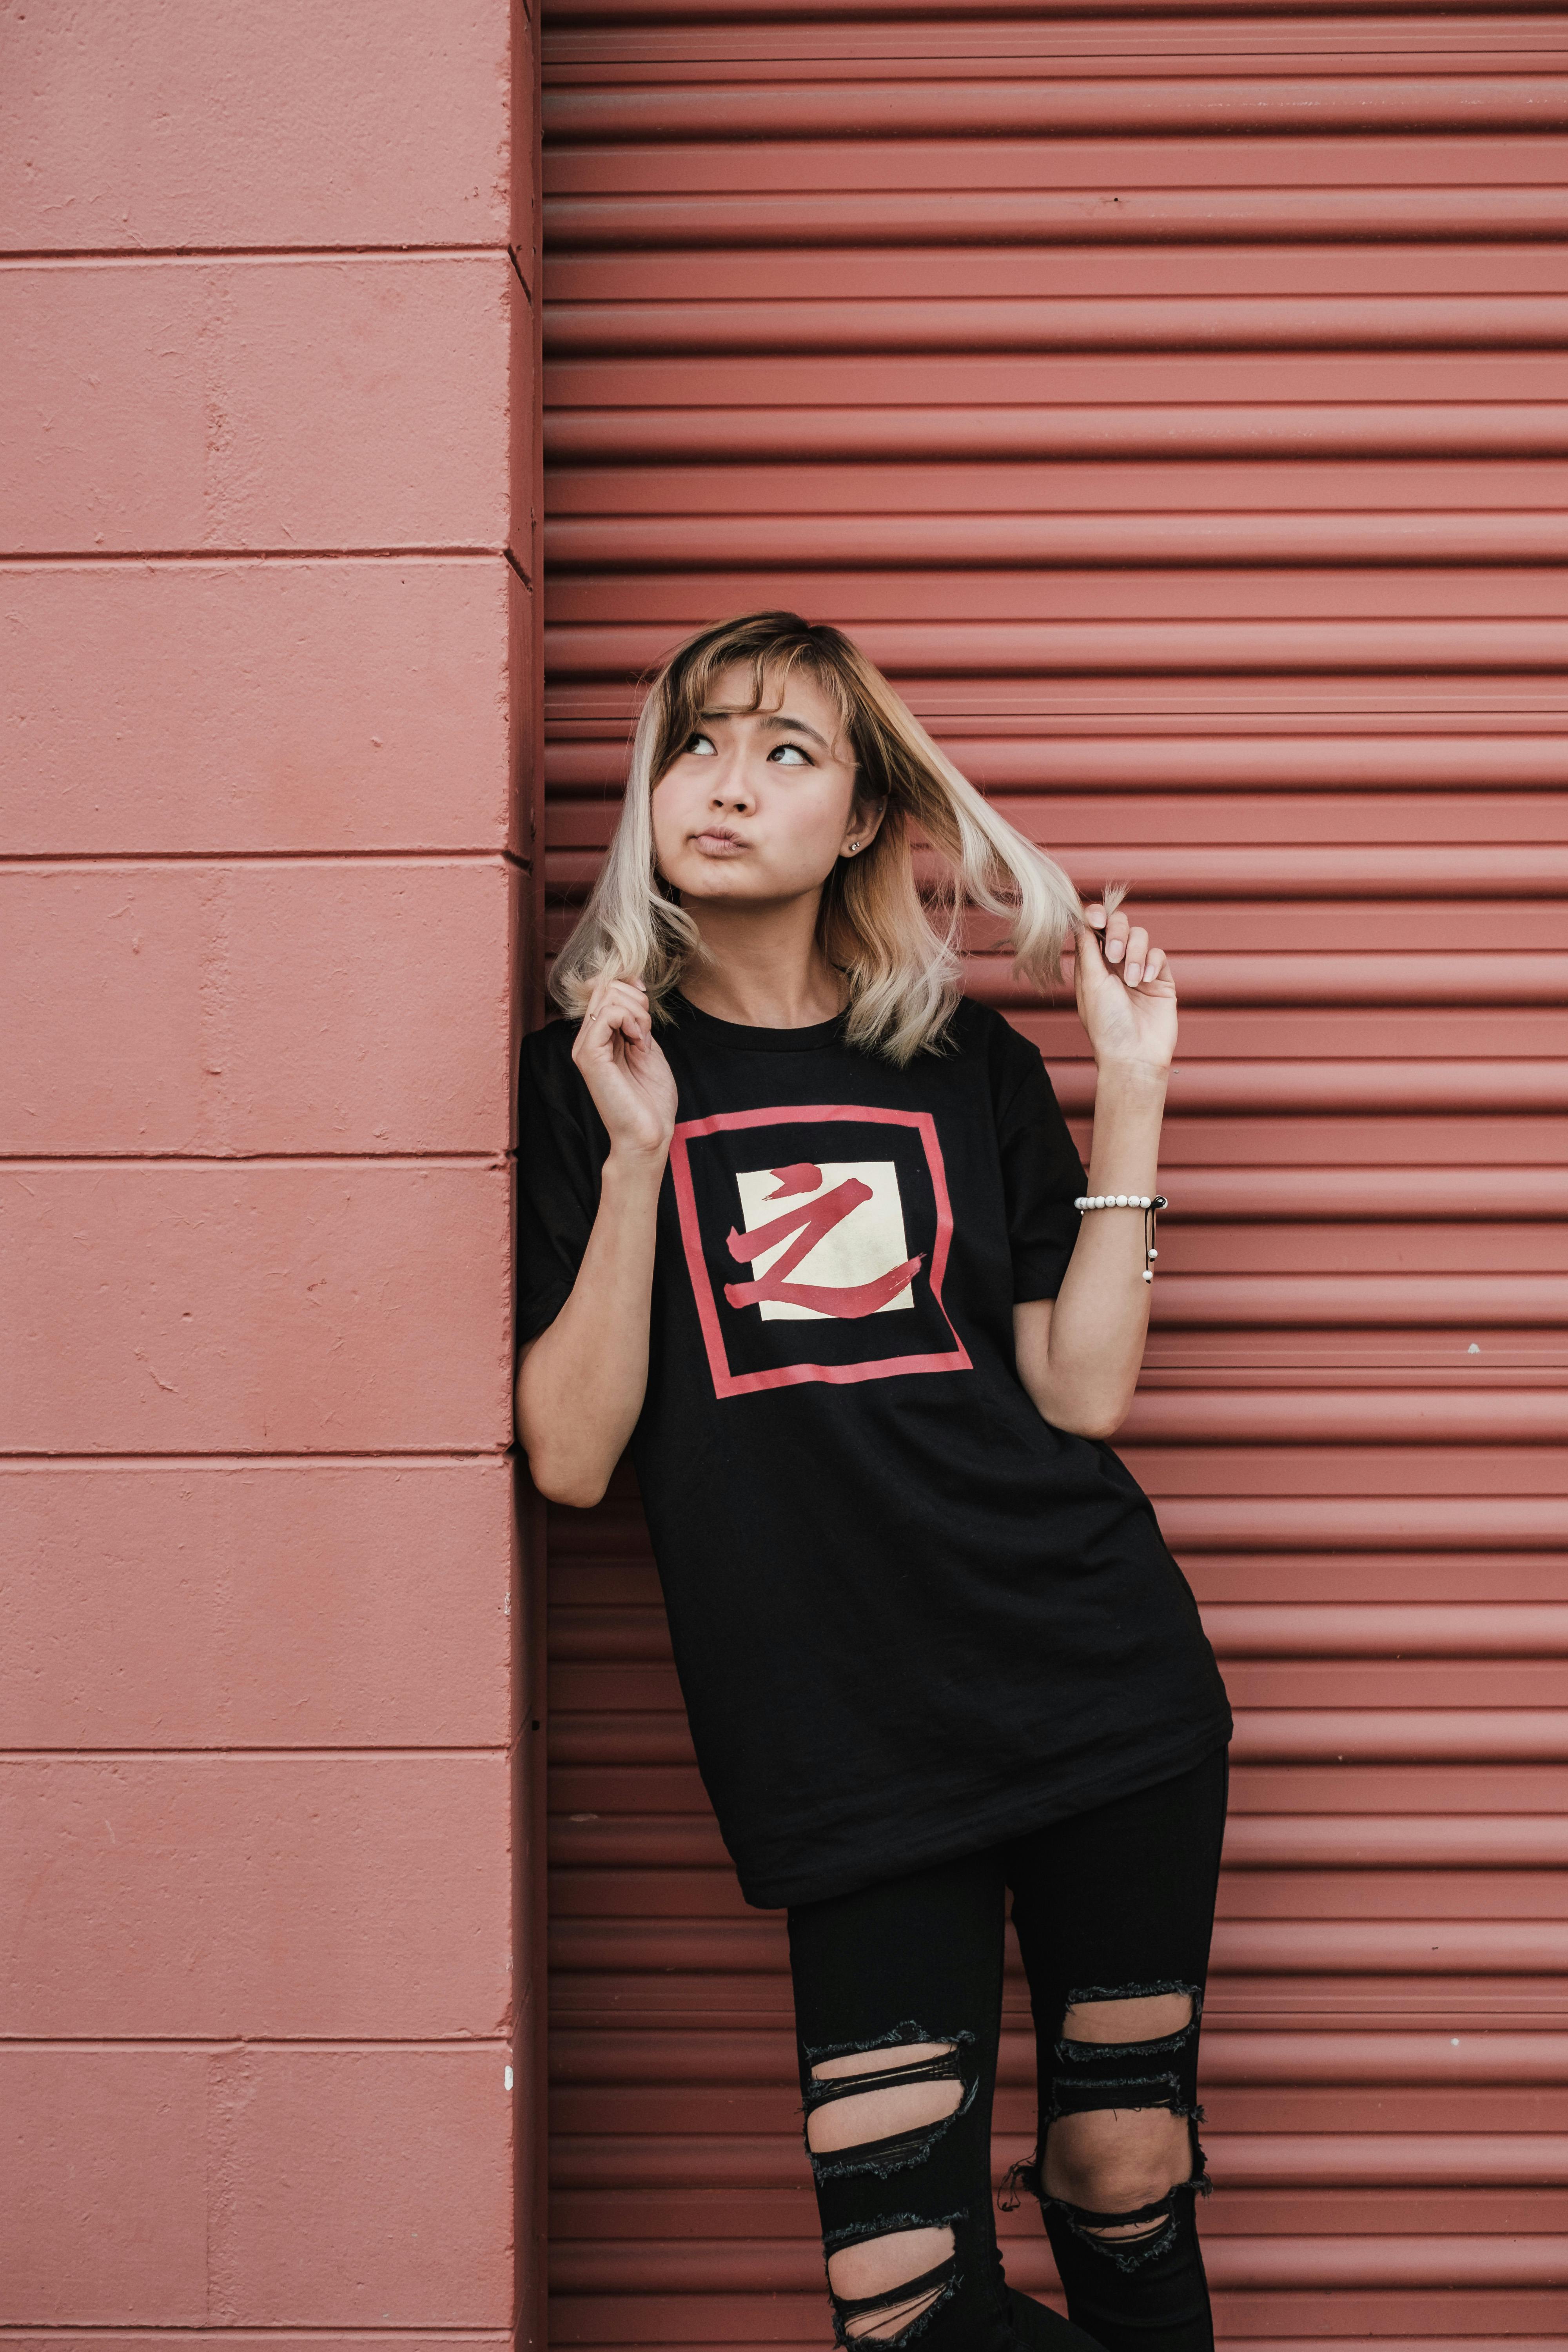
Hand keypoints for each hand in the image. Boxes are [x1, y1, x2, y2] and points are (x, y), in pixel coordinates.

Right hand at [571, 975, 677, 1159]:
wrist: (649, 1134)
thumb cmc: (651, 1098)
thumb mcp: (646, 1045)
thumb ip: (636, 1017)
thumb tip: (632, 983)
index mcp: (598, 1036)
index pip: (605, 987)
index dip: (630, 987)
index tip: (647, 1007)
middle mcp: (586, 1039)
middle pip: (606, 986)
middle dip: (637, 1000)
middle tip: (646, 1032)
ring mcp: (584, 1047)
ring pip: (608, 994)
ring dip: (638, 1012)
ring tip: (643, 1041)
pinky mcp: (589, 1056)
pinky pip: (608, 1014)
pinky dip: (632, 1021)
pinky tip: (639, 1044)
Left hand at [1071, 901, 1176, 1072]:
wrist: (1134, 1054)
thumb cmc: (1107, 1025)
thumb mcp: (1091, 983)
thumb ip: (1088, 949)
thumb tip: (1081, 920)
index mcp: (1092, 965)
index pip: (1094, 929)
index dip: (1095, 917)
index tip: (1096, 919)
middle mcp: (1114, 965)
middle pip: (1119, 925)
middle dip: (1117, 933)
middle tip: (1114, 955)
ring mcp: (1138, 970)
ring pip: (1140, 936)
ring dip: (1135, 953)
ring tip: (1132, 980)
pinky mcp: (1160, 979)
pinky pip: (1159, 955)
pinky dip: (1153, 963)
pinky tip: (1147, 980)